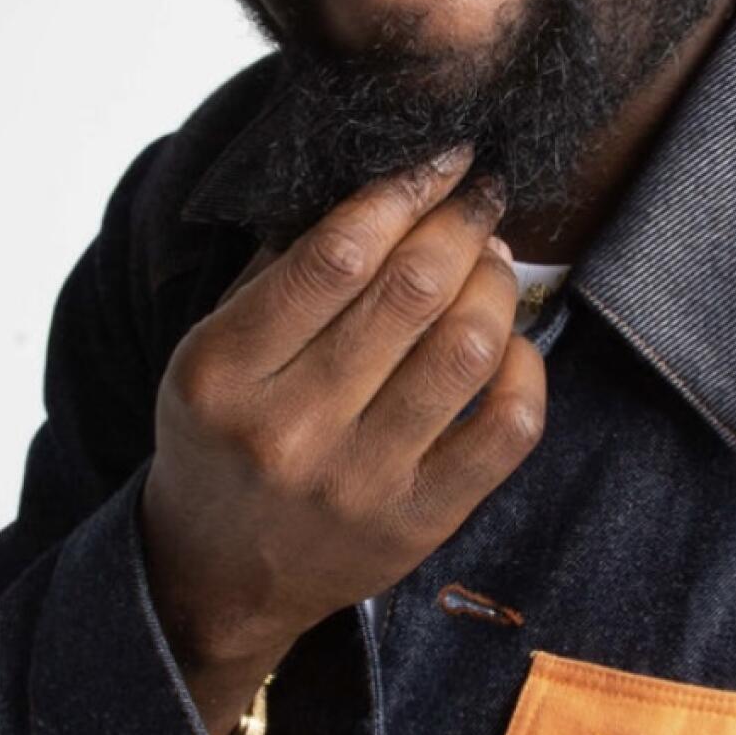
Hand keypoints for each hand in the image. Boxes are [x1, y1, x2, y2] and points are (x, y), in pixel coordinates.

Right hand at [140, 146, 547, 734]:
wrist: (222, 575)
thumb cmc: (224, 436)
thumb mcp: (211, 349)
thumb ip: (279, 268)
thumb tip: (382, 180)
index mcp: (222, 373)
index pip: (335, 255)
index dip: (404, 191)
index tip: (442, 160)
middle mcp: (289, 432)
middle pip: (410, 292)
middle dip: (461, 223)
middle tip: (479, 198)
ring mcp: (360, 484)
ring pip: (466, 350)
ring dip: (496, 283)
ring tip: (491, 260)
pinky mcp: (419, 523)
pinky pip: (507, 428)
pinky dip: (524, 365)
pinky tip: (506, 340)